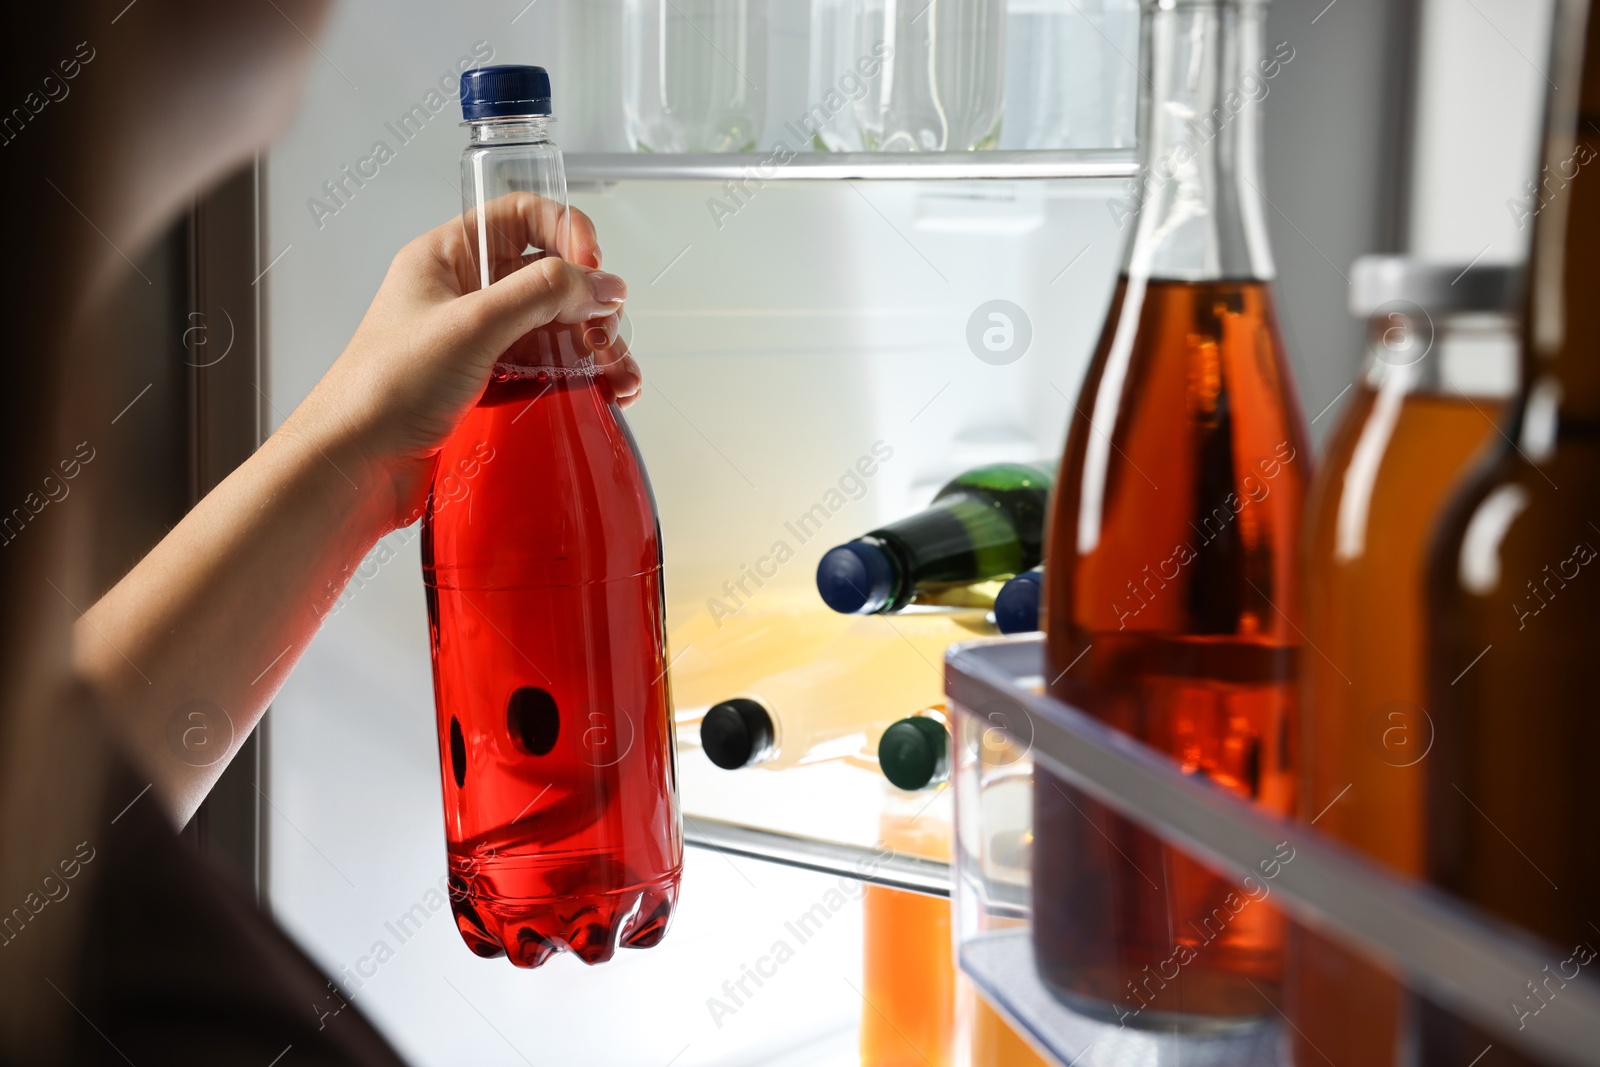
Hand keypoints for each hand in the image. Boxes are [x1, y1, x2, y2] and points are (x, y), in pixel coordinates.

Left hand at [288, 193, 639, 528]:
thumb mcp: (472, 325)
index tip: (592, 267)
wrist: (355, 463)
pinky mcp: (488, 385)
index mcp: (447, 257)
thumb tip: (599, 282)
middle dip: (589, 304)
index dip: (566, 232)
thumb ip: (542, 294)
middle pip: (549, 277)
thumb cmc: (382, 388)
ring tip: (618, 375)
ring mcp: (478, 340)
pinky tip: (603, 391)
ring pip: (554, 328)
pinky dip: (578, 378)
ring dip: (593, 347)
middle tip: (604, 334)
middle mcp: (465, 293)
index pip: (522, 217)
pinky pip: (545, 370)